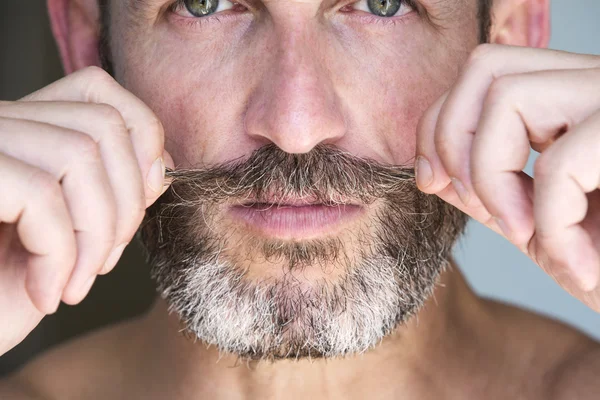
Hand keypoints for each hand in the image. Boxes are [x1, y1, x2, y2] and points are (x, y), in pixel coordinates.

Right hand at [0, 67, 172, 355]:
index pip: (97, 89)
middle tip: (106, 261)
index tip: (150, 193)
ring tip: (75, 283)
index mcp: (23, 132)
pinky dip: (59, 254)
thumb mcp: (72, 236)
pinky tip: (45, 293)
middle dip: (129, 201)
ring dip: (97, 234)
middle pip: (102, 122)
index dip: (142, 134)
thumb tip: (161, 165)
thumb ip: (110, 190)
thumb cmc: (4, 292)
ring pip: (79, 153)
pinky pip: (39, 195)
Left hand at [415, 44, 599, 310]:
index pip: (480, 74)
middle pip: (485, 65)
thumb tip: (431, 169)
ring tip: (525, 233)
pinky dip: (552, 226)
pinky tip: (579, 264)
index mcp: (566, 102)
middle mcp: (594, 85)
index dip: (438, 124)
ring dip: (493, 179)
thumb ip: (485, 189)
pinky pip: (560, 164)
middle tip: (473, 204)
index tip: (431, 181)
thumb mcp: (534, 224)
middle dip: (451, 138)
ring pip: (509, 96)